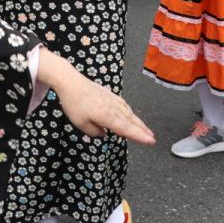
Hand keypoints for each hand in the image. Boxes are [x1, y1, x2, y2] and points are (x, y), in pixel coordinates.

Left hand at [37, 50, 153, 144]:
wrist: (71, 81)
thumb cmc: (74, 102)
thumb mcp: (80, 123)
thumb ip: (94, 132)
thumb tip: (102, 134)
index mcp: (107, 116)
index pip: (126, 129)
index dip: (139, 136)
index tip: (150, 141)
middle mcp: (113, 108)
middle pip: (131, 121)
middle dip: (142, 130)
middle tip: (152, 138)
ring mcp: (112, 100)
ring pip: (129, 113)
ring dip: (139, 122)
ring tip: (146, 129)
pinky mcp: (109, 94)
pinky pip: (124, 105)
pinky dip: (130, 112)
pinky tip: (131, 114)